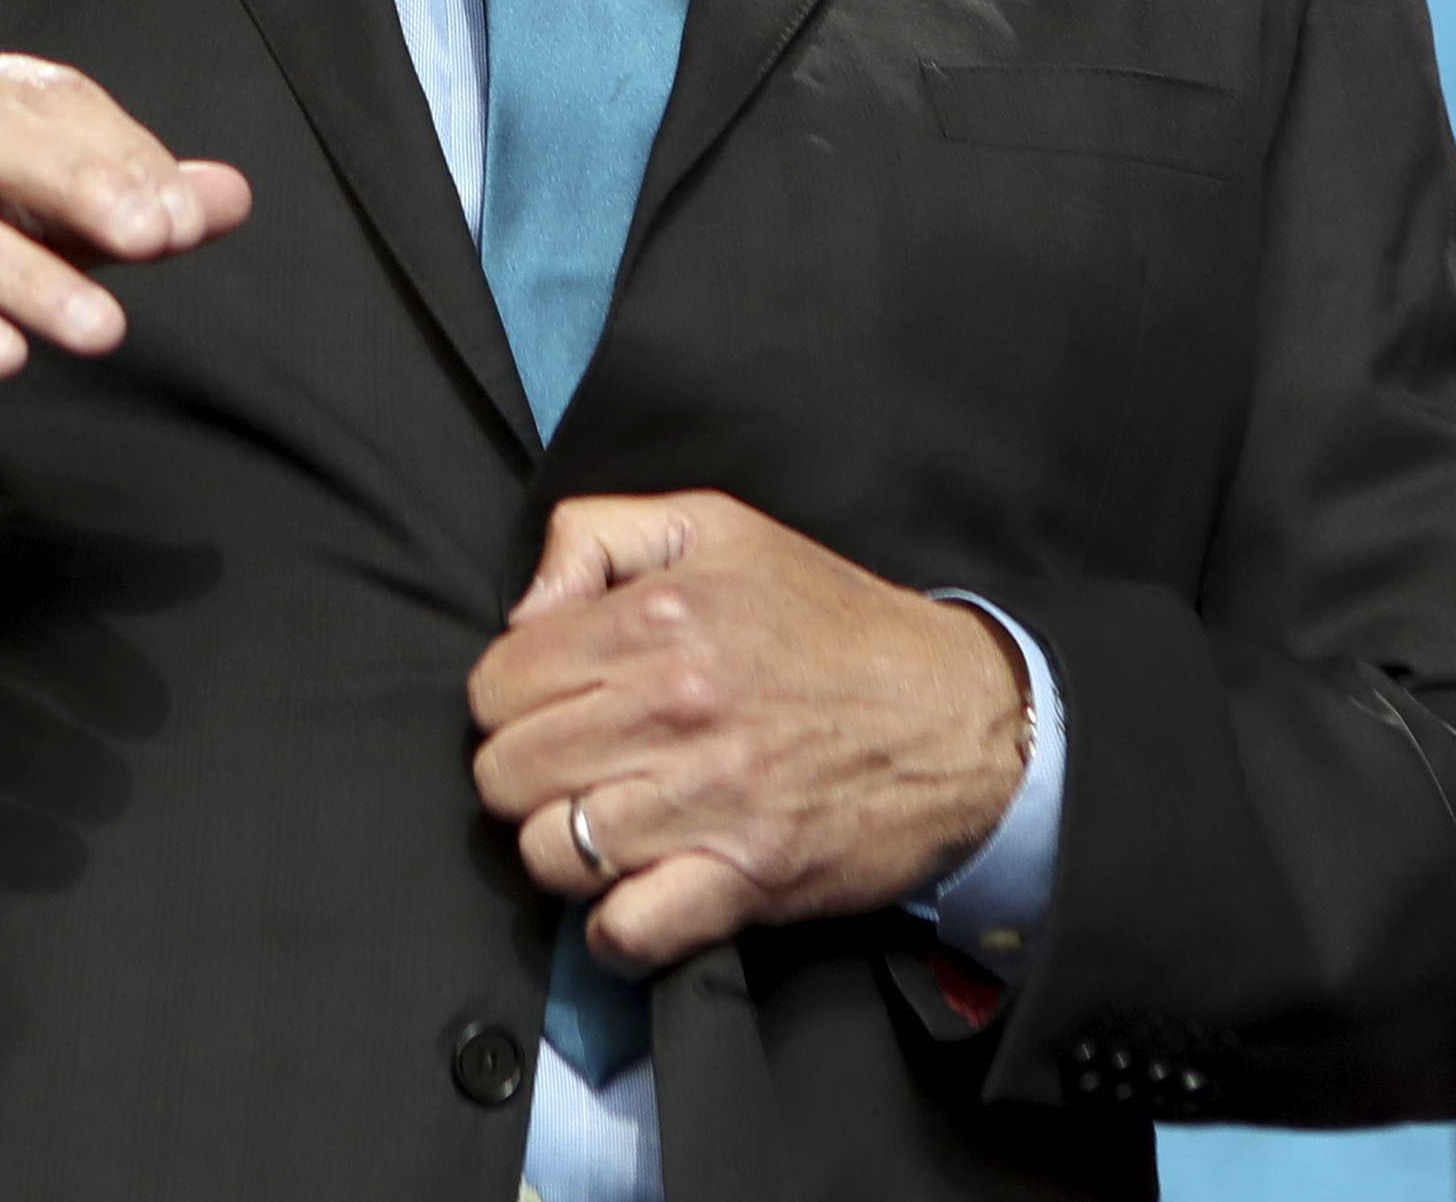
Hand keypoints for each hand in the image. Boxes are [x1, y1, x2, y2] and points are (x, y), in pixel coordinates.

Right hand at [0, 43, 251, 532]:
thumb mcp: (24, 232)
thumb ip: (117, 210)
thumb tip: (228, 197)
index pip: (43, 96)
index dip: (122, 151)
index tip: (187, 217)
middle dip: (78, 184)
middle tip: (157, 241)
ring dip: (27, 276)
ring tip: (100, 329)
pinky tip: (3, 358)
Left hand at [466, 490, 1028, 976]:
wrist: (961, 714)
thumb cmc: (833, 623)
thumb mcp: (716, 527)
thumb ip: (596, 536)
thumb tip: (523, 610)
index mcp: (657, 618)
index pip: (495, 686)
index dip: (510, 700)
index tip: (552, 707)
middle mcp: (674, 707)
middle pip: (507, 774)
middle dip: (527, 773)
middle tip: (578, 766)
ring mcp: (710, 799)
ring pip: (551, 852)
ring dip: (566, 847)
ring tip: (607, 825)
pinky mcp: (749, 877)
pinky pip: (627, 929)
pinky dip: (616, 928)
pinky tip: (634, 895)